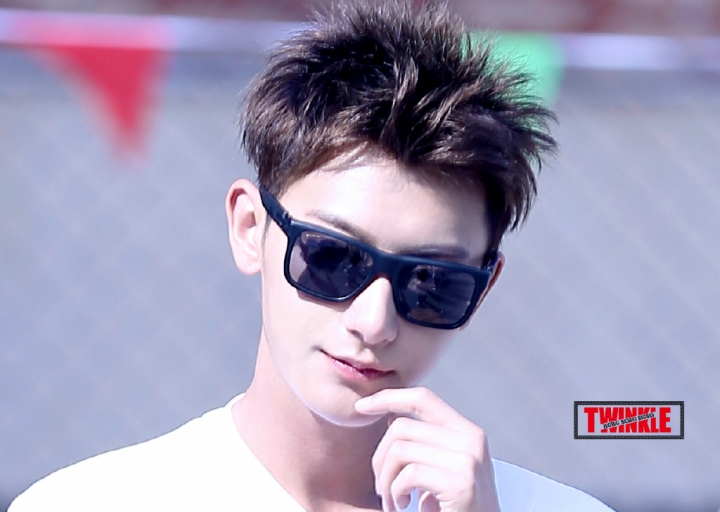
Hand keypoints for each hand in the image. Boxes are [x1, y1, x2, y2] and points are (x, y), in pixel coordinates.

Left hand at [355, 387, 500, 511]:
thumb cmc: (455, 509)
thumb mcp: (443, 469)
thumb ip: (425, 442)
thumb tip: (391, 414)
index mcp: (468, 432)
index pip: (422, 398)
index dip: (388, 397)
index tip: (362, 406)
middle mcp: (472, 440)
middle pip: (401, 426)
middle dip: (380, 457)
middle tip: (381, 487)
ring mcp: (468, 460)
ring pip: (399, 450)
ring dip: (385, 480)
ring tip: (392, 501)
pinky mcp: (461, 484)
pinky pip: (408, 475)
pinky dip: (395, 493)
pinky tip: (402, 507)